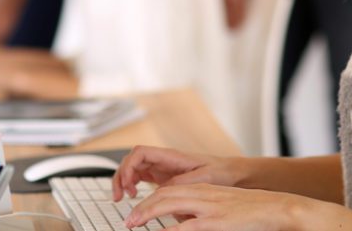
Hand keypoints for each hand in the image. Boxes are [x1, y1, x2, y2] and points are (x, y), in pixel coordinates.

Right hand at [112, 146, 243, 200]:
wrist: (232, 173)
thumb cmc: (220, 172)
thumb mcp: (203, 178)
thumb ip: (181, 183)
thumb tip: (160, 191)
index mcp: (171, 156)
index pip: (140, 152)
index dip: (129, 166)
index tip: (128, 184)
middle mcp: (164, 160)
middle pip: (132, 160)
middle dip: (121, 175)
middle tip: (119, 195)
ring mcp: (163, 168)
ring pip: (134, 169)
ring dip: (124, 181)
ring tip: (123, 198)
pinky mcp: (165, 177)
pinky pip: (142, 178)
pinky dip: (133, 185)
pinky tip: (134, 197)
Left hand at [124, 184, 306, 230]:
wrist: (276, 208)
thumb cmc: (250, 211)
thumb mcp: (220, 207)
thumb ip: (199, 212)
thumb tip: (179, 223)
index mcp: (203, 190)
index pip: (168, 190)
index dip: (149, 200)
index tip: (136, 212)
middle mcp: (203, 194)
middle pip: (164, 194)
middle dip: (142, 207)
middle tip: (128, 221)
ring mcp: (209, 207)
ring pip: (170, 204)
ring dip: (148, 213)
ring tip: (133, 224)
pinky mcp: (217, 221)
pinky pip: (187, 226)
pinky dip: (170, 230)